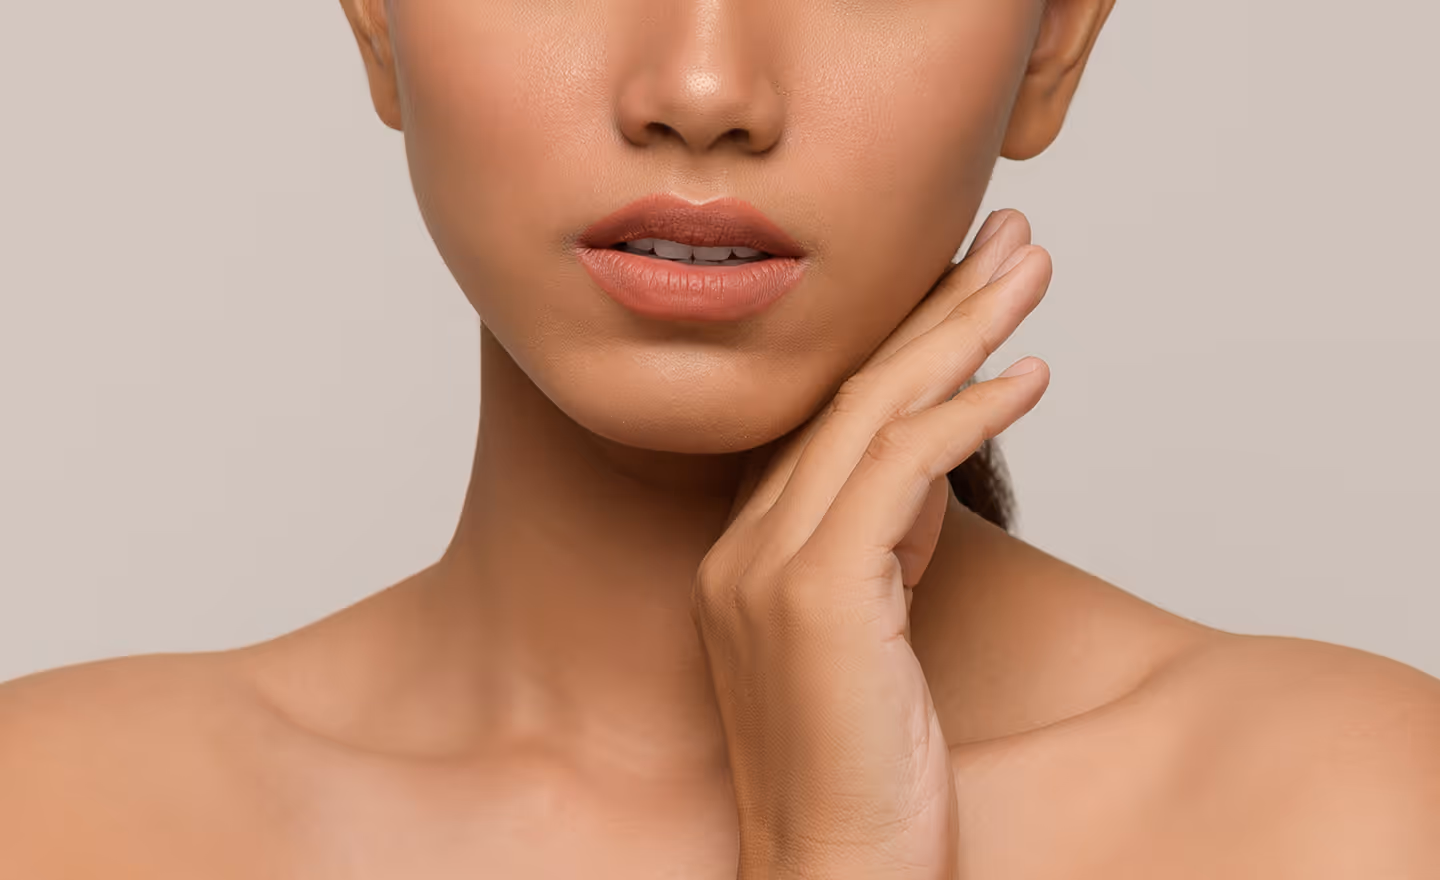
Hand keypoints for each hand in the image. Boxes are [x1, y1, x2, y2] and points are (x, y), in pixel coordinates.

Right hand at [690, 210, 1050, 879]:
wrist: (835, 878)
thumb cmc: (866, 775)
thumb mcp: (875, 635)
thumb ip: (886, 544)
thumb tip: (934, 464)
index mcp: (744, 556)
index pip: (825, 421)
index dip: (898, 341)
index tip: (962, 281)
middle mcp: (739, 549)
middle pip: (843, 395)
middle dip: (932, 306)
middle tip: (1004, 235)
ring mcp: (765, 570)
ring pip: (868, 415)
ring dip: (959, 332)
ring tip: (1028, 268)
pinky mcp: (814, 596)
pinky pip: (899, 472)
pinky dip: (966, 413)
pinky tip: (1028, 375)